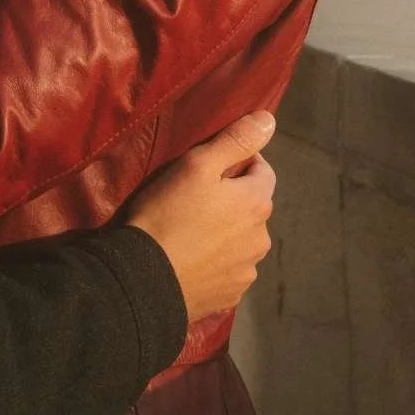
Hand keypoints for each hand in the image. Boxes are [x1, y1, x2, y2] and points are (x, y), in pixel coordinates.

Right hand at [125, 113, 276, 325]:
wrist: (145, 277)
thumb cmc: (168, 213)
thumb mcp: (196, 165)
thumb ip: (235, 141)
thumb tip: (269, 120)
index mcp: (256, 203)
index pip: (262, 171)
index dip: (238, 164)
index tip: (210, 169)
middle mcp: (261, 238)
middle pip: (252, 209)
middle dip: (233, 201)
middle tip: (195, 200)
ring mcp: (247, 270)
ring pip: (242, 241)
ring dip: (226, 234)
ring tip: (192, 233)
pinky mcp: (231, 294)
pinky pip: (229, 270)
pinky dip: (217, 262)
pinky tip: (192, 260)